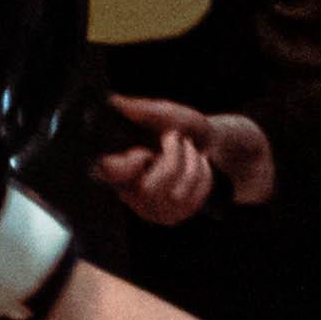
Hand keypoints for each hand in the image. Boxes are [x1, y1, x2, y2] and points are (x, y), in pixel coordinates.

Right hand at [92, 92, 276, 225]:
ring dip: (192, 165)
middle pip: (150, 189)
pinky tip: (199, 167)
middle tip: (177, 141)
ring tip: (191, 151)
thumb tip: (115, 102)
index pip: (106, 173)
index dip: (127, 165)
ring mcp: (148, 208)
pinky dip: (202, 177)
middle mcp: (126, 189)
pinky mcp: (170, 217)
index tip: (144, 152)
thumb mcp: (168, 112)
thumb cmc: (185, 127)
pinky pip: (192, 201)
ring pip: (175, 195)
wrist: (214, 144)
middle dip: (174, 159)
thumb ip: (143, 109)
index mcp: (117, 162)